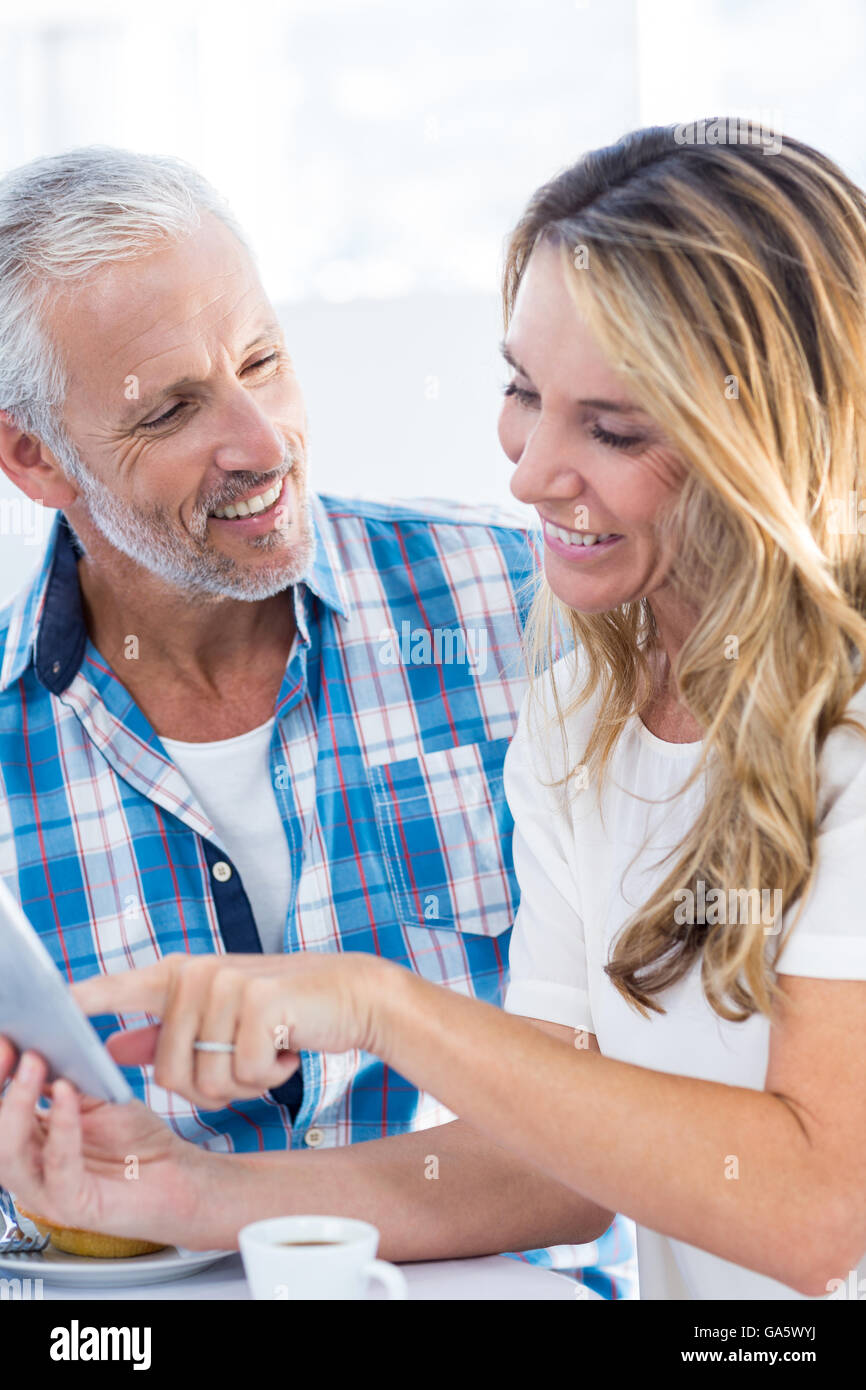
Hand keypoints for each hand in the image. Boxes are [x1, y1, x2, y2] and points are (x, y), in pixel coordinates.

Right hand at [0, 1038, 208, 1246]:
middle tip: (11, 1047)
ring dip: (18, 1104)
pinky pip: (58, 1166)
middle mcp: (28, 1168)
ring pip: (9, 1153)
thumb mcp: (95, 1098)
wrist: (176, 1174)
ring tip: (35, 1063)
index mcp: (28, 1141)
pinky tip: (66, 1092)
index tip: (6, 1037)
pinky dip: (61, 1126)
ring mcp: (46, 1192)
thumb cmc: (136, 1141)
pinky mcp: (74, 1206)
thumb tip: (39, 1043)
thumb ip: (65, 1078)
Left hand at [70, 950, 395, 1109]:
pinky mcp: (259, 1004)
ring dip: (242, 1086)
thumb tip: (111, 1048)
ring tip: (268, 1052)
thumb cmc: (284, 1010)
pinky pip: (245, 1076)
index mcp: (180, 974)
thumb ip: (164, 1032)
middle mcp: (197, 974)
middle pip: (168, 1074)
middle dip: (210, 1088)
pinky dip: (271, 1077)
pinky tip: (288, 1049)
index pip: (117, 988)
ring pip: (207, 1081)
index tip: (52, 1005)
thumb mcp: (220, 1017)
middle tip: (246, 1061)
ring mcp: (227, 985)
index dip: (83, 1002)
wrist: (353, 994)